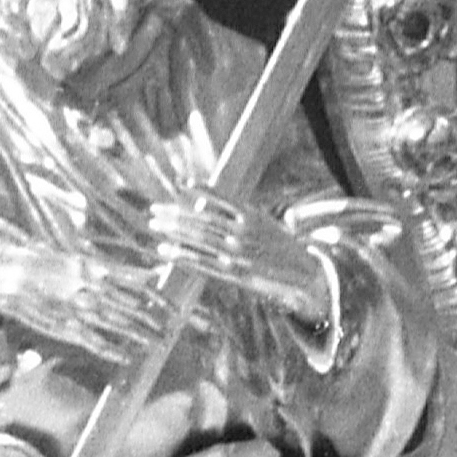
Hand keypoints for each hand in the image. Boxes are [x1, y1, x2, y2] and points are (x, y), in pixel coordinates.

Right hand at [0, 238, 171, 364]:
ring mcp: (76, 310)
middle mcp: (87, 289)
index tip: (173, 306)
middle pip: (128, 307)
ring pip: (114, 326)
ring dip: (137, 336)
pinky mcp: (64, 328)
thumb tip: (149, 275)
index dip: (155, 298)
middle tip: (173, 327)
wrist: (11, 279)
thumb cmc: (50, 266)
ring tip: (157, 343)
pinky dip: (111, 350)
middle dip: (152, 319)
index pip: (134, 284)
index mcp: (94, 268)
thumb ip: (114, 270)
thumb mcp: (83, 260)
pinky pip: (92, 342)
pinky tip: (127, 357)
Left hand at [153, 188, 328, 326]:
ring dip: (174, 231)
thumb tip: (204, 204)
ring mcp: (236, 252)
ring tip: (154, 225)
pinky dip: (181, 255)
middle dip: (175, 214)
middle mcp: (242, 231)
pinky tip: (166, 250)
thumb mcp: (263, 220)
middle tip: (154, 210)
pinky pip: (202, 262)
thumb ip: (237, 213)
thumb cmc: (279, 244)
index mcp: (251, 214)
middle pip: (202, 219)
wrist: (302, 272)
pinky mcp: (232, 272)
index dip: (198, 190)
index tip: (180, 184)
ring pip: (198, 239)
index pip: (219, 198)